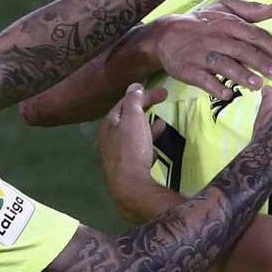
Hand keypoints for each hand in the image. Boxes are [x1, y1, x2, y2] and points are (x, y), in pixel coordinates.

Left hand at [98, 84, 168, 220]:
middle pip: (128, 118)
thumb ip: (134, 101)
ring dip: (148, 126)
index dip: (144, 95)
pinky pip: (136, 151)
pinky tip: (156, 149)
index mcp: (109, 123)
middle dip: (145, 109)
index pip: (125, 102)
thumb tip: (134, 86)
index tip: (163, 92)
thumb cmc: (132, 148)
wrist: (129, 185)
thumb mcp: (134, 119)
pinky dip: (147, 145)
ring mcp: (115, 154)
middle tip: (162, 101)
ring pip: (132, 135)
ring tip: (163, 124)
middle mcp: (108, 138)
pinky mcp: (124, 168)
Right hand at [150, 0, 271, 98]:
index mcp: (226, 23)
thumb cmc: (200, 23)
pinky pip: (203, 80)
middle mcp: (215, 38)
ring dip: (241, 75)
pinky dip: (215, 87)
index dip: (270, 45)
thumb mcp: (222, 9)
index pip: (252, 33)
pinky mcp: (189, 71)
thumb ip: (250, 10)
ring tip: (257, 84)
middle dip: (260, 62)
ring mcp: (201, 55)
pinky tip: (227, 94)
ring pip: (223, 65)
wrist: (165, 36)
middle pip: (241, 50)